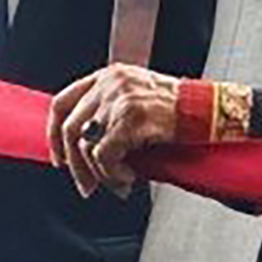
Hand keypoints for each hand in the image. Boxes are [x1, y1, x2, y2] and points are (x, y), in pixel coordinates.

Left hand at [48, 64, 181, 196]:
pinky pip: (103, 155)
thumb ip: (107, 113)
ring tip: (118, 182)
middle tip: (86, 186)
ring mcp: (119, 99)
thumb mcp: (135, 99)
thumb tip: (80, 150)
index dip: (53, 134)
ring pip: (86, 145)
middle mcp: (109, 84)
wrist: (209, 109)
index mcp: (107, 76)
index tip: (59, 158)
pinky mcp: (130, 118)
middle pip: (69, 127)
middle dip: (75, 165)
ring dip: (99, 174)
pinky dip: (112, 174)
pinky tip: (128, 178)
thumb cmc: (176, 111)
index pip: (62, 102)